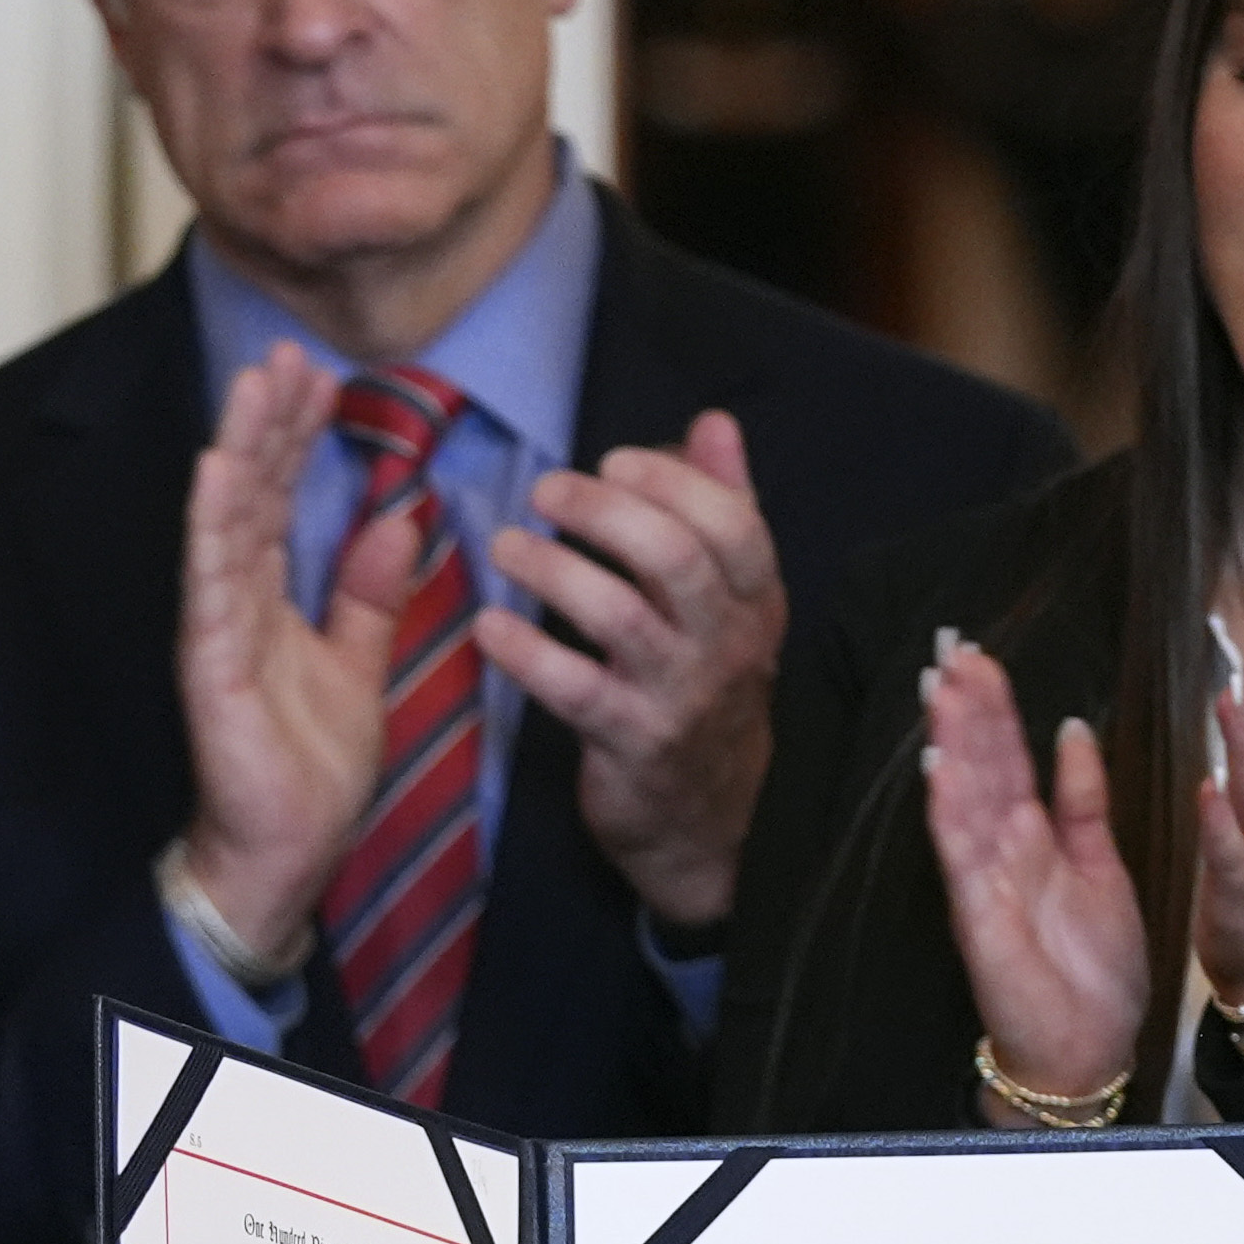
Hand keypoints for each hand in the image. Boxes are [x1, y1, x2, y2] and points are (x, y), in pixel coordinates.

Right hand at [174, 343, 432, 961]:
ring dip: (239, 447)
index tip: (320, 375)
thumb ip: (370, 596)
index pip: (283, 498)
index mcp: (271, 598)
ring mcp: (218, 627)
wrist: (288, 853)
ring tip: (254, 382)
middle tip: (288, 351)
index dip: (298, 436)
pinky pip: (210, 581)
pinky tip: (217, 468)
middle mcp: (237, 600)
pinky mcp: (210, 661)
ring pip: (227, 520)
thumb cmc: (309, 770)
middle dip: (268, 420)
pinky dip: (213, 522)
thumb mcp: (361, 666)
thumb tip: (399, 521)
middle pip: (253, 492)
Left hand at [478, 410, 784, 930]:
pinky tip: (488, 627)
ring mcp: (680, 697)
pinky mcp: (632, 743)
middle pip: (673, 557)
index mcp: (755, 600)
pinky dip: (526, 653)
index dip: (669, 481)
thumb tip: (714, 422)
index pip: (731, 523)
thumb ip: (722, 507)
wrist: (708, 821)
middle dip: (603, 511)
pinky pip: (574, 689)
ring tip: (504, 547)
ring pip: (619, 615)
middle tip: (543, 490)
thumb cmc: (704, 689)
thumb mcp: (730, 602)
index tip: (610, 461)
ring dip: (553, 569)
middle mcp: (726, 645)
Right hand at [916, 636, 1146, 1105]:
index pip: (1008, 758)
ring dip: (951, 743)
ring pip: (964, 799)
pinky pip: (961, 856)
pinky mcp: (978, 917)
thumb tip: (1074, 729)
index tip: (981, 657)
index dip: (995, 708)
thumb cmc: (1094, 969)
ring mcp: (985, 881)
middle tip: (953, 650)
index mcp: (1033, 837)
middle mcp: (1002, 852)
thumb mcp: (1103, 865)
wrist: (1091, 1048)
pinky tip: (939, 767)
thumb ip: (1085, 801)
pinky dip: (949, 812)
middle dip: (967, 709)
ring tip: (942, 689)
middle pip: (980, 767)